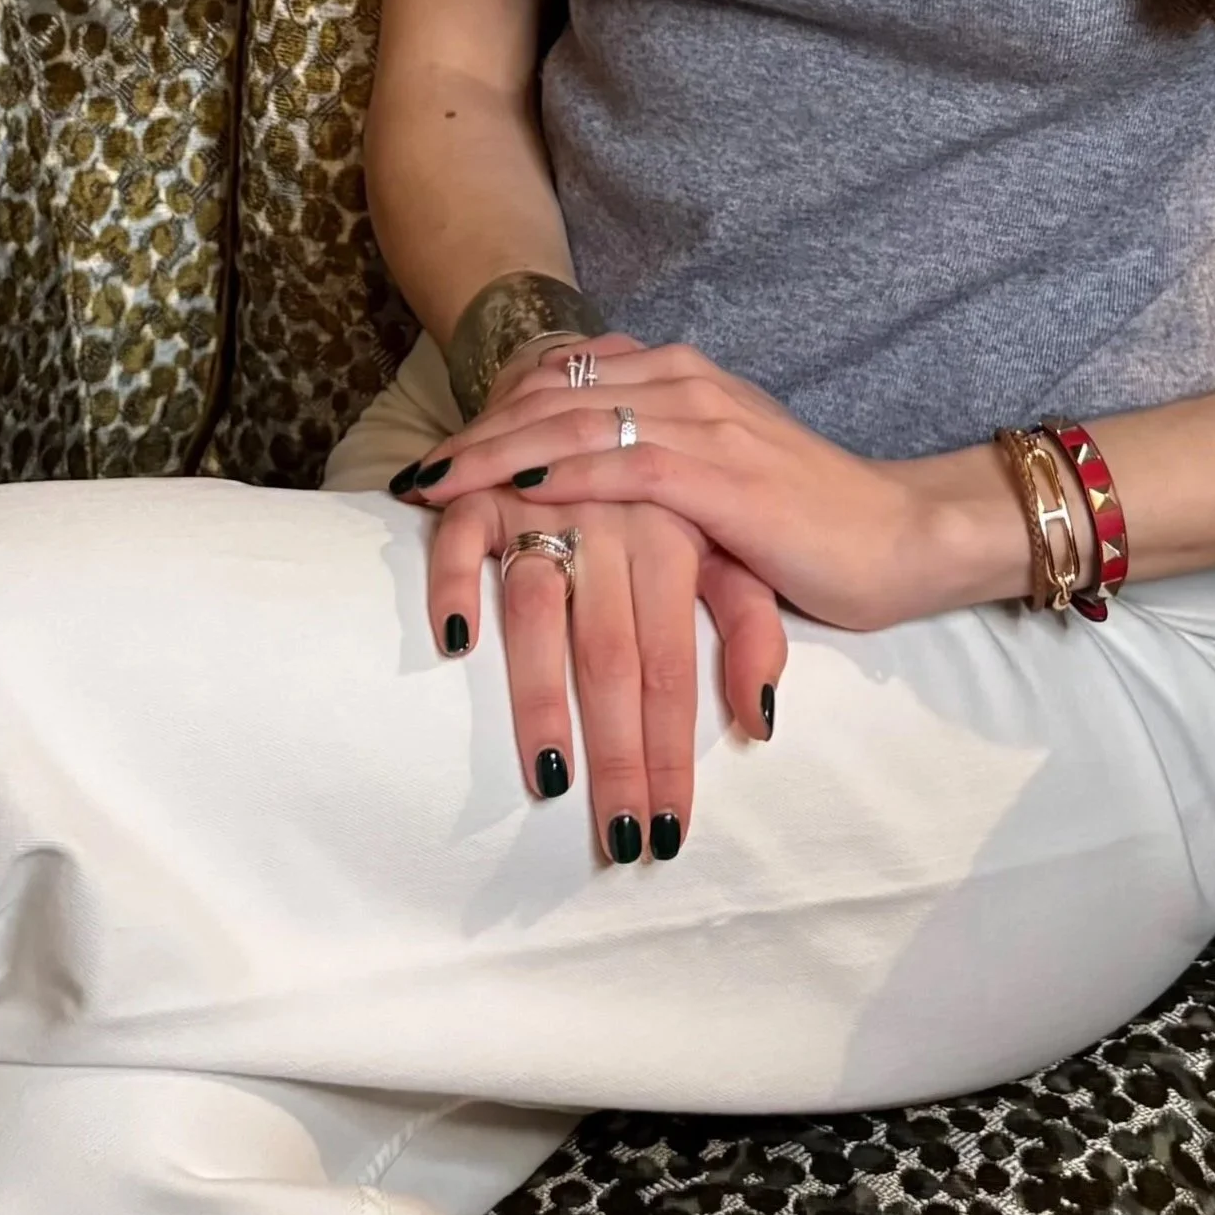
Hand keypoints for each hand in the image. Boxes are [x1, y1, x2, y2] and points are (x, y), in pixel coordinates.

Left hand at [400, 340, 1028, 633]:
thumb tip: (582, 489)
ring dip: (496, 455)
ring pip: (573, 426)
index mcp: (681, 380)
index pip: (564, 384)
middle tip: (411, 475)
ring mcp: (704, 422)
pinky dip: (563, 477)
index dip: (493, 413)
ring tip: (435, 486)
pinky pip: (625, 467)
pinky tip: (516, 493)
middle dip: (475, 434)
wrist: (899, 537)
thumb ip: (655, 467)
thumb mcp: (715, 482)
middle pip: (552, 397)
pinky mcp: (723, 474)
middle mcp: (685, 384)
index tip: (437, 454)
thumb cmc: (808, 523)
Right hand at [420, 476, 783, 862]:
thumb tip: (761, 721)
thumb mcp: (730, 546)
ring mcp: (543, 500)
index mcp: (676, 538)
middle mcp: (613, 522)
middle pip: (614, 654)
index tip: (667, 833)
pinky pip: (462, 537)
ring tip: (547, 777)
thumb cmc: (674, 487)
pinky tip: (454, 644)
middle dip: (619, 753)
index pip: (674, 664)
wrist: (606, 376)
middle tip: (618, 838)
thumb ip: (749, 627)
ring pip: (539, 607)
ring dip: (539, 698)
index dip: (671, 749)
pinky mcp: (482, 486)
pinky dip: (455, 584)